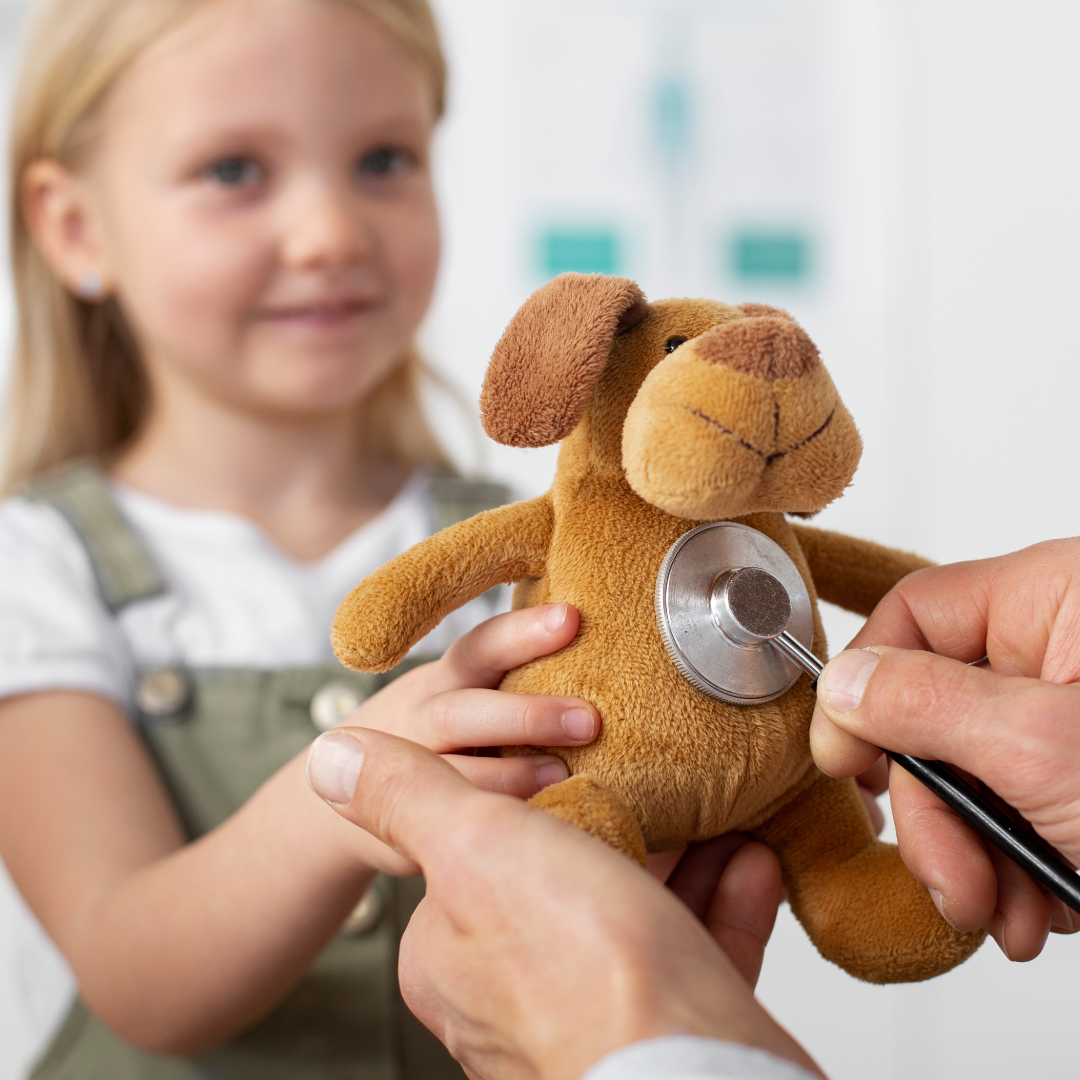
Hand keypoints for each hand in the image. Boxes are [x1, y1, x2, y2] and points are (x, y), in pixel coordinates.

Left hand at [306, 728, 820, 1079]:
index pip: (486, 849)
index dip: (536, 796)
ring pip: (641, 912)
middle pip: (571, 876)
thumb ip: (408, 798)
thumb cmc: (584, 973)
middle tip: (661, 774)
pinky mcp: (671, 1030)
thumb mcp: (478, 849)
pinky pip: (698, 950)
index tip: (578, 754)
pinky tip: (749, 859)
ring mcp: (596, 1017)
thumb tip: (332, 760)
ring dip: (682, 854)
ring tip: (714, 804)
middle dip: (622, 822)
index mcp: (455, 952)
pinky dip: (722, 898)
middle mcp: (517, 993)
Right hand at [313, 604, 599, 873]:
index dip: (524, 631)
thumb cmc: (437, 729)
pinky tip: (544, 826)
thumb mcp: (459, 689)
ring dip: (511, 777)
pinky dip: (495, 823)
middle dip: (527, 714)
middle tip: (589, 719)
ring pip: (455, 773)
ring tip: (566, 778)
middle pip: (465, 710)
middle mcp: (424, 718)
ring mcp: (411, 772)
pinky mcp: (406, 826)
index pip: (481, 646)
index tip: (572, 618)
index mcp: (446, 680)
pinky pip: (449, 826)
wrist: (339, 787)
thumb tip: (601, 643)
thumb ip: (510, 676)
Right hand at [810, 540, 1079, 960]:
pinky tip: (1034, 905)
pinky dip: (1006, 868)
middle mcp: (1055, 651)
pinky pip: (1003, 810)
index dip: (864, 688)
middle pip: (929, 711)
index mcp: (1054, 599)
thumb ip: (923, 704)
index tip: (847, 764)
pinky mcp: (1073, 777)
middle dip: (934, 812)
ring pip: (962, 774)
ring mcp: (1063, 720)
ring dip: (967, 854)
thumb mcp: (1043, 748)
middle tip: (948, 876)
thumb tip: (840, 685)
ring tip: (1003, 910)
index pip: (914, 615)